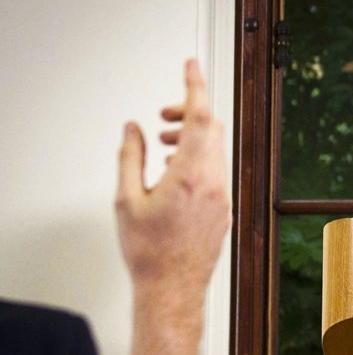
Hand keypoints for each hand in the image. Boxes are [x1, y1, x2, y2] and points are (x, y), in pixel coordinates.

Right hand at [115, 59, 230, 354]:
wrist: (172, 289)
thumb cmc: (150, 253)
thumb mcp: (126, 199)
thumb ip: (130, 156)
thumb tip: (134, 128)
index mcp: (190, 176)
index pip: (198, 117)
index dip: (194, 86)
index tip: (190, 65)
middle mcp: (214, 183)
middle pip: (212, 129)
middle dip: (188, 111)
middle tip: (164, 113)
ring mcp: (223, 196)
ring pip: (215, 149)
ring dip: (191, 136)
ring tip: (162, 146)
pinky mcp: (224, 209)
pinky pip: (216, 170)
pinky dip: (197, 158)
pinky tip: (174, 173)